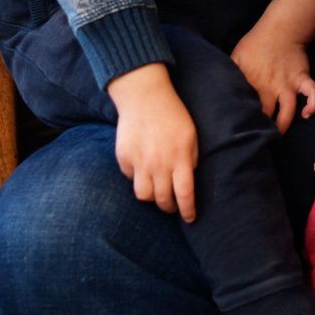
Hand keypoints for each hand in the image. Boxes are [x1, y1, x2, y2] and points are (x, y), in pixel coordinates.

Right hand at [106, 64, 198, 221]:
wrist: (144, 96)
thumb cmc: (173, 115)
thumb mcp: (191, 136)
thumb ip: (190, 160)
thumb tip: (188, 182)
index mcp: (180, 158)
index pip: (185, 194)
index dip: (188, 211)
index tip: (190, 218)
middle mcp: (159, 163)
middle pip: (163, 200)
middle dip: (170, 208)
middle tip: (173, 207)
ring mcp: (139, 162)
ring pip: (144, 196)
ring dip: (152, 198)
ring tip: (158, 192)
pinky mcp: (124, 158)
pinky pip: (131, 178)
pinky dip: (138, 179)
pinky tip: (144, 170)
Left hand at [232, 23, 314, 134]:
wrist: (281, 28)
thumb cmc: (255, 43)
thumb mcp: (235, 56)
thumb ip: (227, 73)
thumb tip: (217, 90)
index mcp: (250, 82)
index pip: (244, 107)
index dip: (241, 121)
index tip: (238, 132)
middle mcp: (269, 86)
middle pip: (265, 113)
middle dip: (261, 128)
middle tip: (257, 139)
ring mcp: (287, 83)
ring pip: (287, 110)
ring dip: (283, 124)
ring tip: (278, 136)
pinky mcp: (301, 78)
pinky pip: (312, 93)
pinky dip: (313, 104)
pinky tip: (307, 114)